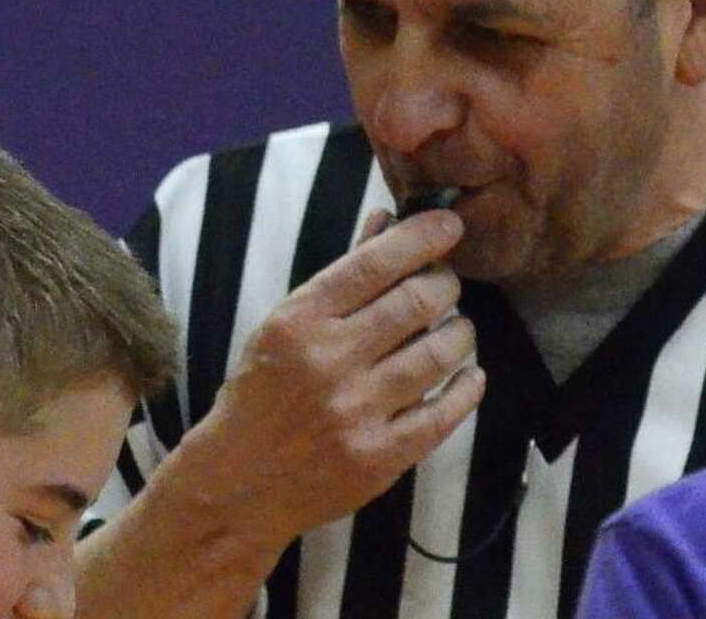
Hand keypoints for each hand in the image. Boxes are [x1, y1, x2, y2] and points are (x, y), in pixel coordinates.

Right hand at [182, 208, 484, 546]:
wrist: (237, 482)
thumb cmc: (260, 394)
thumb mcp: (284, 327)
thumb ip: (341, 277)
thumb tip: (387, 222)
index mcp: (298, 321)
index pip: (374, 264)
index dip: (421, 238)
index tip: (449, 225)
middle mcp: (328, 362)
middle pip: (416, 303)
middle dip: (445, 284)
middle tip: (447, 285)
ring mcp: (356, 413)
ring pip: (439, 354)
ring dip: (460, 333)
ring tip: (455, 330)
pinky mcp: (379, 458)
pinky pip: (444, 414)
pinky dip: (466, 388)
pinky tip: (468, 376)